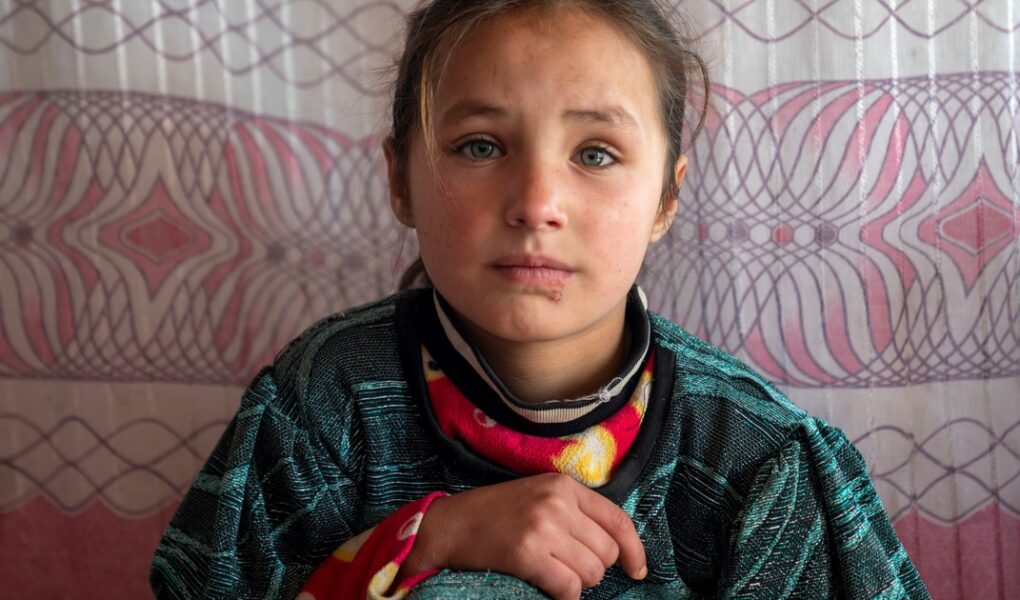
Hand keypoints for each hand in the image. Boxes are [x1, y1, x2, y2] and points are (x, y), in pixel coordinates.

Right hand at [403, 473, 646, 599]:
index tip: (637, 570)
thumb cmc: (496, 515)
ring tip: (552, 573)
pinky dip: (564, 597)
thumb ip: (575, 512)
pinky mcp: (527, 553)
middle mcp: (557, 503)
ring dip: (577, 583)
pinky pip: (568, 589)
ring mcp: (542, 527)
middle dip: (593, 569)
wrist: (450, 525)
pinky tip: (546, 587)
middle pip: (606, 553)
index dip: (634, 550)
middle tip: (565, 567)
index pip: (618, 520)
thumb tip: (616, 548)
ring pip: (591, 574)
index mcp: (564, 486)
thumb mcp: (540, 496)